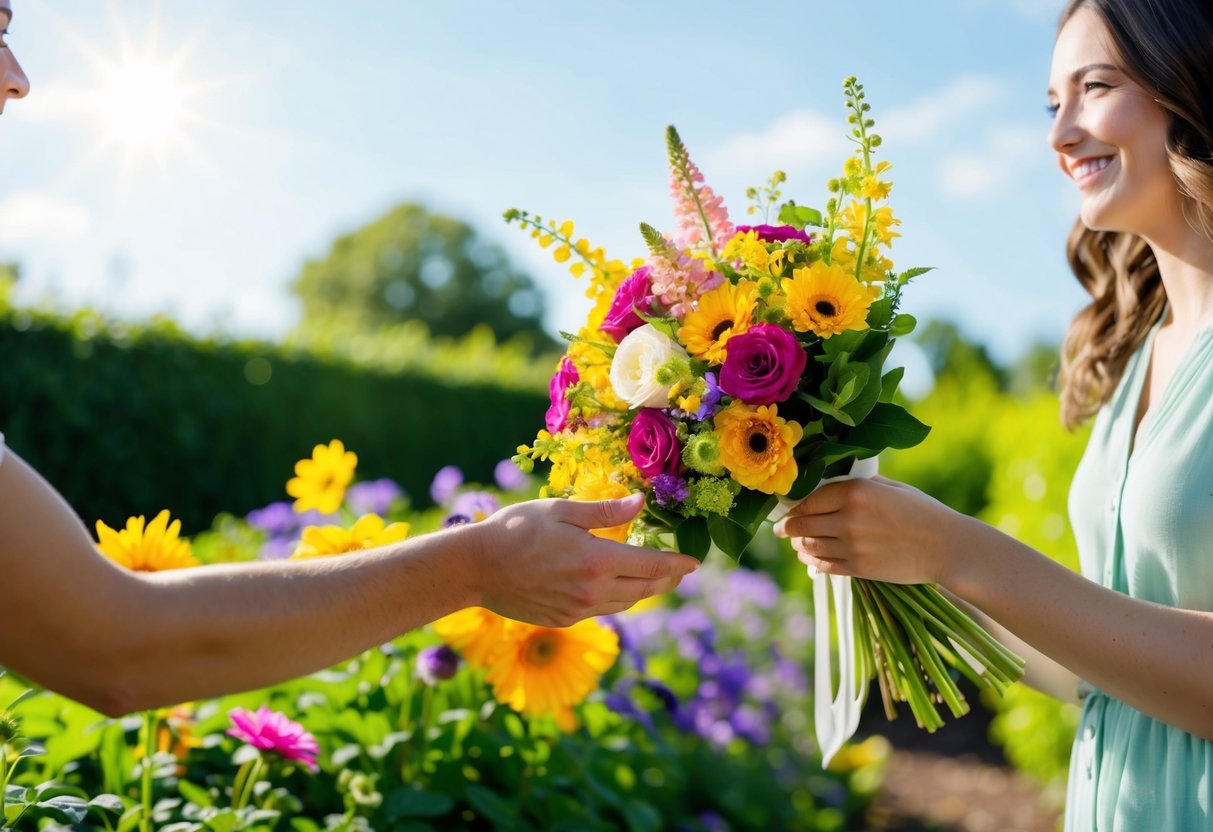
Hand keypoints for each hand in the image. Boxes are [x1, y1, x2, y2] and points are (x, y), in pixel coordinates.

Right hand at [473, 494, 699, 626]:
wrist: (476, 568)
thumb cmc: (515, 529)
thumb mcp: (561, 511)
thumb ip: (605, 511)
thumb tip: (640, 503)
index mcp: (596, 560)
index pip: (651, 566)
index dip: (677, 565)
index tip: (694, 562)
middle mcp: (592, 590)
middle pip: (645, 589)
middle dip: (668, 580)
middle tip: (681, 571)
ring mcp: (578, 609)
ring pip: (626, 603)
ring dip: (645, 591)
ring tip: (655, 578)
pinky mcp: (564, 619)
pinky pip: (603, 610)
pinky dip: (619, 598)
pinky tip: (617, 586)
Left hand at [772, 476, 961, 585]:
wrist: (946, 547)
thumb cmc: (922, 512)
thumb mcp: (890, 488)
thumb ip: (858, 485)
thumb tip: (828, 483)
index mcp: (855, 492)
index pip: (808, 498)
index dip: (792, 506)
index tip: (785, 509)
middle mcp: (849, 518)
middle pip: (802, 524)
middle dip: (786, 528)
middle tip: (780, 529)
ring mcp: (852, 545)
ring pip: (809, 546)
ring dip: (798, 545)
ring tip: (796, 543)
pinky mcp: (859, 568)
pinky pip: (824, 565)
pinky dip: (812, 561)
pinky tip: (810, 558)